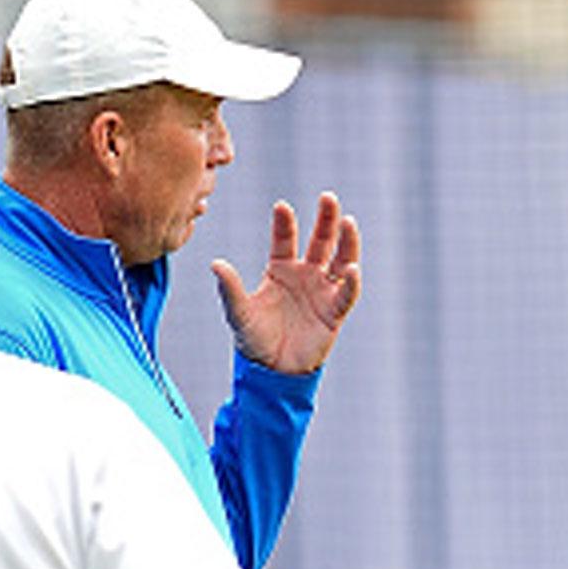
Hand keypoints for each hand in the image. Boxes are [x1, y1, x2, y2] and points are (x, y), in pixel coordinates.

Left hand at [215, 192, 361, 373]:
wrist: (272, 371)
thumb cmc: (253, 339)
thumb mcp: (239, 312)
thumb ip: (230, 288)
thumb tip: (215, 263)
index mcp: (280, 269)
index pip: (284, 239)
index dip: (284, 224)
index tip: (281, 207)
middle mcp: (305, 275)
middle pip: (320, 241)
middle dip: (325, 220)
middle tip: (329, 197)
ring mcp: (322, 291)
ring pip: (340, 260)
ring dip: (346, 242)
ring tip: (348, 222)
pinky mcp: (334, 312)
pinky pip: (346, 294)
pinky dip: (351, 282)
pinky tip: (352, 268)